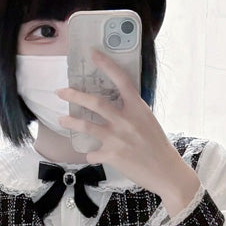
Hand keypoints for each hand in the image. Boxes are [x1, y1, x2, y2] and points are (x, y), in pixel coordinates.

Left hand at [56, 47, 200, 213]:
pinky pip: (93, 153)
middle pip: (95, 102)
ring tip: (61, 119)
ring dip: (71, 121)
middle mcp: (126, 120)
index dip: (106, 64)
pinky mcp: (112, 156)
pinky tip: (91, 155)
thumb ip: (132, 113)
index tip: (92, 53)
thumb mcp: (148, 122)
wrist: (166, 171)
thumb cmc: (158, 146)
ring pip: (87, 126)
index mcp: (138, 108)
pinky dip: (91, 154)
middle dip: (75, 95)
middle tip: (60, 91)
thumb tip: (116, 108)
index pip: (121, 80)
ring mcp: (117, 138)